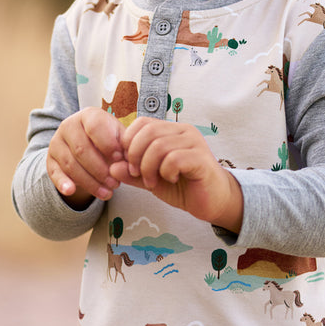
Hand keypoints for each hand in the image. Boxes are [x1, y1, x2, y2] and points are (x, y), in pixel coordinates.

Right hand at [47, 107, 123, 207]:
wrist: (89, 144)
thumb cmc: (109, 140)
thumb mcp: (119, 138)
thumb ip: (125, 147)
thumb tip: (129, 162)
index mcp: (89, 115)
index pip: (95, 128)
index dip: (108, 145)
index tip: (120, 160)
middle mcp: (69, 125)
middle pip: (82, 149)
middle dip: (100, 170)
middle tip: (116, 183)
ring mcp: (57, 142)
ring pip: (70, 164)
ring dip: (89, 182)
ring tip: (107, 192)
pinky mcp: (50, 160)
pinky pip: (55, 173)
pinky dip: (62, 183)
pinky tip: (71, 191)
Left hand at [110, 118, 243, 232]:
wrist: (211, 202)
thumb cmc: (183, 187)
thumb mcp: (151, 179)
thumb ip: (132, 173)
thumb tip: (112, 167)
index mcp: (170, 130)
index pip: (141, 123)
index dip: (129, 143)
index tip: (129, 165)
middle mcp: (183, 131)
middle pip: (148, 132)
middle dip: (135, 156)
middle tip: (138, 175)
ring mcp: (194, 142)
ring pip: (159, 146)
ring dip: (149, 168)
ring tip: (153, 182)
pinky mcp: (201, 158)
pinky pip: (174, 159)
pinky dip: (165, 172)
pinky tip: (171, 180)